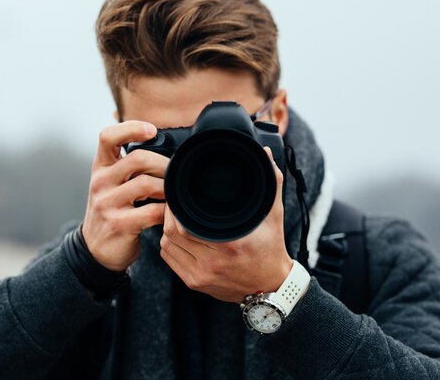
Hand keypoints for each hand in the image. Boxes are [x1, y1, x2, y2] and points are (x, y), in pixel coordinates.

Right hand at [82, 121, 168, 270]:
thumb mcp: (111, 184)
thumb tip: (163, 147)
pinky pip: (152, 212)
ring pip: (146, 184)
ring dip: (168, 188)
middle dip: (164, 164)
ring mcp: (107, 204)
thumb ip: (128, 166)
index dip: (131, 128)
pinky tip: (170, 213)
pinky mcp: (118, 224)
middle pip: (138, 158)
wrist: (95, 249)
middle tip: (176, 174)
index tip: (152, 131)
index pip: (107, 137)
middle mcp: (100, 182)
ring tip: (175, 194)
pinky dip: (167, 211)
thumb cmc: (112, 210)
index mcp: (100, 168)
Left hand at [159, 147, 292, 302]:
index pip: (184, 225)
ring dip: (167, 229)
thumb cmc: (271, 248)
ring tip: (177, 218)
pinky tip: (178, 235)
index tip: (178, 195)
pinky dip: (169, 245)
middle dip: (168, 215)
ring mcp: (201, 275)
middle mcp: (213, 263)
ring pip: (166, 245)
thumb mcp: (273, 214)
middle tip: (175, 203)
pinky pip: (169, 259)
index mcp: (230, 245)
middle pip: (171, 233)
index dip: (175, 208)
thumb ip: (270, 181)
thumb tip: (264, 153)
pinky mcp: (194, 283)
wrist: (271, 287)